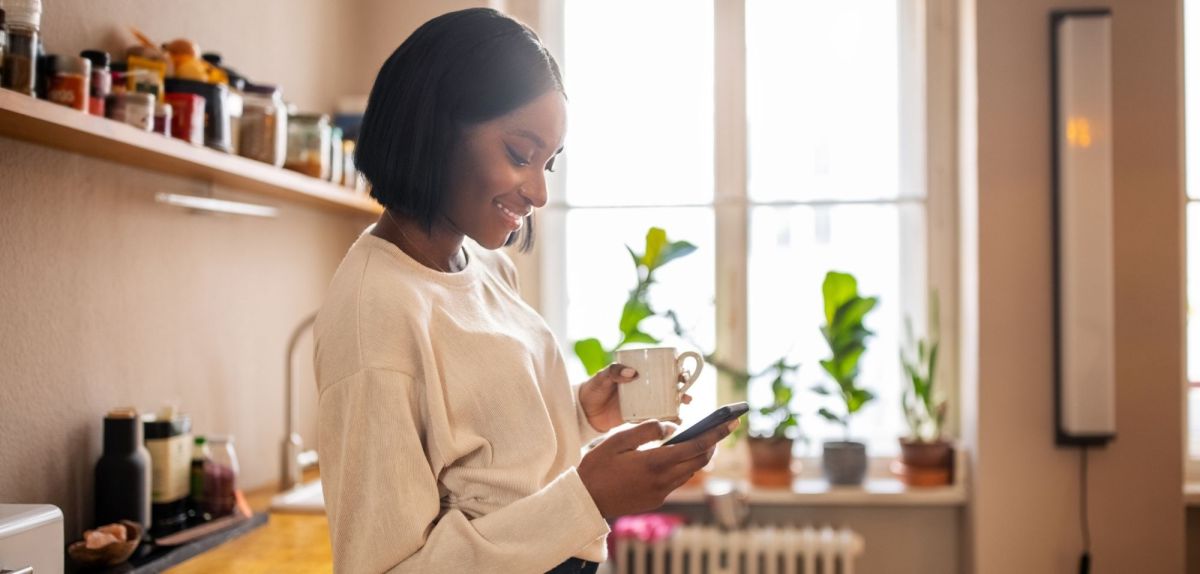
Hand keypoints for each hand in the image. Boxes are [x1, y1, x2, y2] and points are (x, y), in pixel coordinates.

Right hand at [577, 418, 737, 517]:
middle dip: (713, 443)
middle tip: (723, 427)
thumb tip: (671, 427)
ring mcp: (660, 493)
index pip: (694, 446)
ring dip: (699, 456)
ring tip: (705, 440)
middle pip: (698, 460)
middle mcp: (662, 480)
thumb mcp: (617, 440)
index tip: (729, 422)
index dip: (715, 433)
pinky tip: (679, 456)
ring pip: (689, 472)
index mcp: (654, 462)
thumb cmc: (596, 467)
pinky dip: (683, 466)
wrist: (584, 501)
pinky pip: (676, 480)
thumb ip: (646, 430)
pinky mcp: (656, 500)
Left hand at [579, 364, 693, 431]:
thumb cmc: (593, 388)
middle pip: (669, 385)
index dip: (676, 369)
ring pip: (667, 401)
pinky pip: (657, 417)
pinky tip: (676, 422)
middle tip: (686, 394)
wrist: (584, 412)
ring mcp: (643, 402)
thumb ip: (614, 372)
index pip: (661, 368)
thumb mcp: (602, 377)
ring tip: (685, 406)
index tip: (682, 374)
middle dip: (682, 388)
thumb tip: (633, 373)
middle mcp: (645, 386)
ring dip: (679, 403)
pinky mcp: (640, 417)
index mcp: (638, 372)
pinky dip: (668, 419)